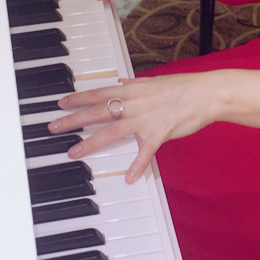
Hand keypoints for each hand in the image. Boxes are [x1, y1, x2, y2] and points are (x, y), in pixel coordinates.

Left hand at [48, 73, 223, 182]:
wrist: (206, 93)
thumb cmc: (183, 87)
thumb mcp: (154, 81)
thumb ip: (134, 83)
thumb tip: (120, 81)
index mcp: (132, 89)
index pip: (97, 93)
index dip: (77, 98)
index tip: (60, 103)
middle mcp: (134, 103)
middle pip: (97, 112)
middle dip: (73, 120)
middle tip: (53, 127)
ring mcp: (145, 119)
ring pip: (112, 131)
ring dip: (91, 143)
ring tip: (74, 153)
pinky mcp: (159, 133)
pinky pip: (145, 152)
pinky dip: (137, 166)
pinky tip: (128, 178)